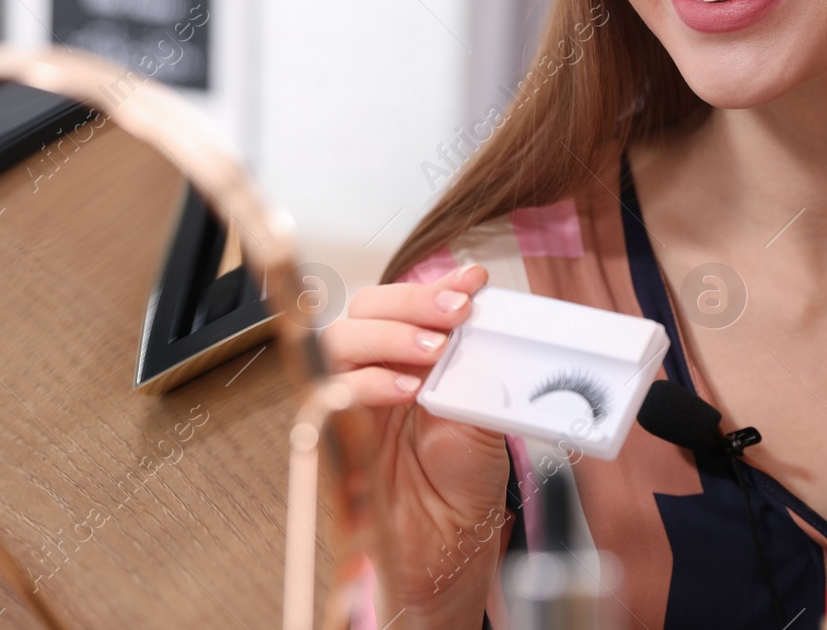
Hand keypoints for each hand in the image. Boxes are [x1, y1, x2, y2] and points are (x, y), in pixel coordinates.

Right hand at [322, 264, 510, 624]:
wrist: (446, 545)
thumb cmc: (463, 485)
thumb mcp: (485, 418)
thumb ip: (480, 371)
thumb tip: (492, 326)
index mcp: (414, 356)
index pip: (409, 303)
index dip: (434, 285)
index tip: (471, 281)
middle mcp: (379, 369)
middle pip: (367, 309)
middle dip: (411, 302)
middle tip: (454, 312)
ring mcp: (354, 397)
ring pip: (344, 340)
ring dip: (391, 336)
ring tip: (433, 352)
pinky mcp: (336, 430)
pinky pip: (334, 391)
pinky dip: (370, 381)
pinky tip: (405, 388)